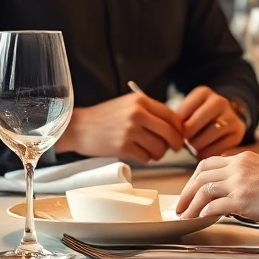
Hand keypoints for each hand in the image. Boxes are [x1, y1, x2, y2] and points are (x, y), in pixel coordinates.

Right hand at [55, 93, 183, 161]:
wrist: (79, 126)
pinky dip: (145, 158)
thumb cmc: (105, 117)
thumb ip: (150, 112)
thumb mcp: (128, 104)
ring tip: (148, 149)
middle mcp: (137, 113)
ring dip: (158, 153)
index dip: (179, 129)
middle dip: (175, 144)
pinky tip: (136, 152)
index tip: (179, 135)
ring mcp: (130, 130)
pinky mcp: (123, 147)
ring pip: (160, 148)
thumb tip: (176, 128)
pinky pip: (146, 157)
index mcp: (140, 100)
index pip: (172, 116)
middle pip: (170, 133)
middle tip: (173, 148)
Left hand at [175, 152, 258, 229]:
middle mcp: (238, 167)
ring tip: (185, 215)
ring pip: (203, 190)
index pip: (212, 162)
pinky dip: (204, 213)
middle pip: (201, 173)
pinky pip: (213, 206)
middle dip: (188, 189)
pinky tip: (201, 218)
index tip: (194, 187)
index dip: (199, 176)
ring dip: (190, 204)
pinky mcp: (241, 200)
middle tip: (182, 202)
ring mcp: (238, 183)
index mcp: (245, 159)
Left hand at [176, 86, 246, 157]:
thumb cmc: (199, 118)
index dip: (178, 126)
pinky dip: (208, 153)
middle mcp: (220, 101)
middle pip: (196, 122)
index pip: (184, 111)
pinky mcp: (238, 132)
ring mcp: (231, 116)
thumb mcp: (188, 112)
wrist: (224, 120)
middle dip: (187, 135)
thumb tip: (176, 135)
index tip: (178, 131)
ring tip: (195, 147)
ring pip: (209, 135)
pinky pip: (219, 147)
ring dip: (198, 145)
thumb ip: (179, 120)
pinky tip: (205, 151)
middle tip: (186, 141)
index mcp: (204, 92)